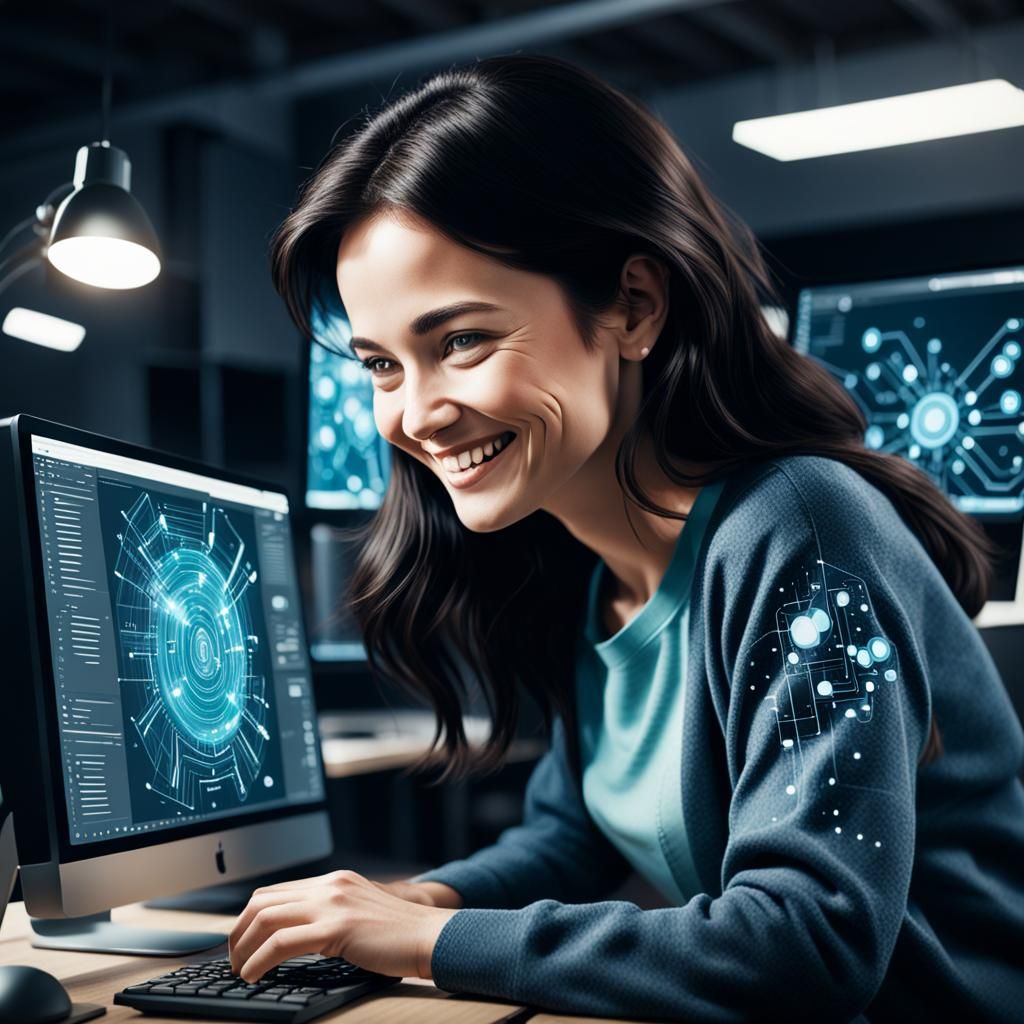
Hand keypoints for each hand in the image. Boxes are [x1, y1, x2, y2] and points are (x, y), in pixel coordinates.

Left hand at [228, 869, 458, 982]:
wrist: (431, 935)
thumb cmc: (400, 936)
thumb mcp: (361, 914)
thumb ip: (333, 916)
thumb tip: (296, 938)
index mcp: (335, 881)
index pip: (276, 892)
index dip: (250, 919)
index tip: (242, 943)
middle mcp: (330, 885)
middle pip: (263, 901)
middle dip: (238, 932)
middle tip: (233, 960)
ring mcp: (334, 903)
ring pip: (266, 917)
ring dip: (243, 947)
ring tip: (240, 970)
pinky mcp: (338, 927)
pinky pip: (282, 941)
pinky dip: (259, 960)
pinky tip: (254, 975)